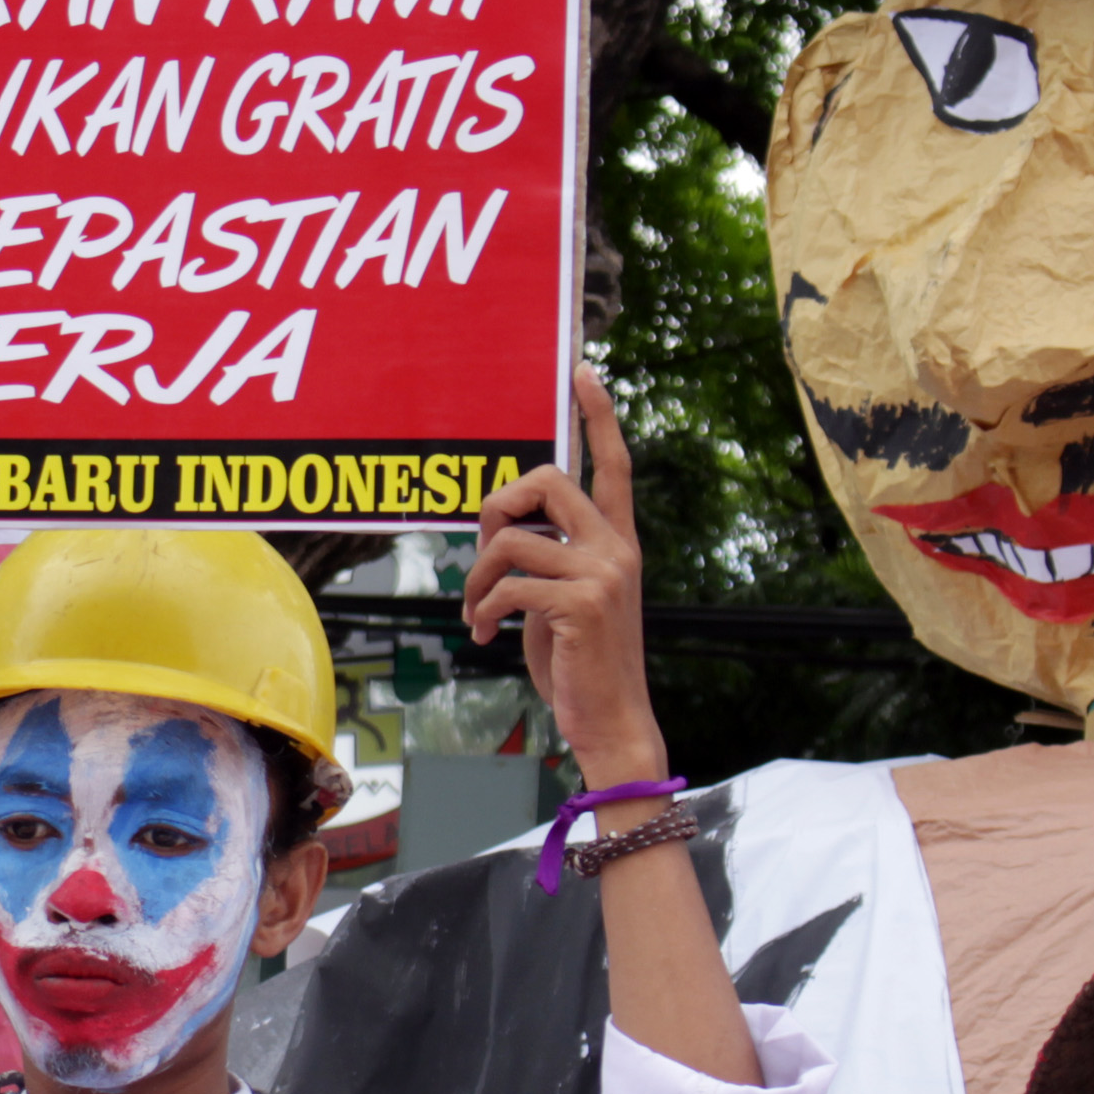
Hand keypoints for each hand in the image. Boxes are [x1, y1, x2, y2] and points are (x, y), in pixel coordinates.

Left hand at [462, 367, 664, 786]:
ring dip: (477, 575)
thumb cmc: (580, 663)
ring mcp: (603, 574)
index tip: (583, 372)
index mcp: (618, 543)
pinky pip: (507, 584)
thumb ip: (549, 560)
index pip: (613, 466)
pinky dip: (483, 608)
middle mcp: (617, 549)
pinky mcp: (581, 604)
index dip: (599, 417)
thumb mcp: (564, 601)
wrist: (610, 721)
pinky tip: (484, 634)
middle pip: (545, 481)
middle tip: (483, 552)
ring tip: (475, 610)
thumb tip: (504, 535)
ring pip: (513, 539)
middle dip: (496, 507)